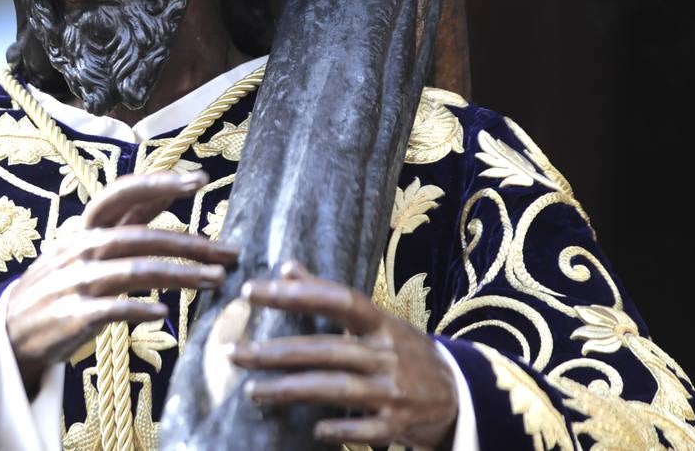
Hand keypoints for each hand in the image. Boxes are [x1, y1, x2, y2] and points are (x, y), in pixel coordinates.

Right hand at [6, 171, 237, 387]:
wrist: (10, 332)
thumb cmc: (59, 285)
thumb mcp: (84, 248)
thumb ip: (122, 223)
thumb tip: (164, 191)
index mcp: (84, 228)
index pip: (122, 195)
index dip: (159, 183)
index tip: (200, 179)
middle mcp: (80, 248)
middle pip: (140, 236)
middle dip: (189, 242)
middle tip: (230, 252)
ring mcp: (75, 281)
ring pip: (134, 270)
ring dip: (179, 274)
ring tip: (216, 281)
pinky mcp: (73, 315)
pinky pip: (111, 308)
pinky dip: (138, 308)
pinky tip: (165, 313)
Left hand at [233, 261, 457, 448]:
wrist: (460, 395)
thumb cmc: (404, 352)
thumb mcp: (376, 321)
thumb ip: (330, 296)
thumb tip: (288, 266)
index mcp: (381, 323)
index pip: (338, 300)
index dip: (296, 293)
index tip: (251, 291)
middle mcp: (387, 353)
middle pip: (326, 349)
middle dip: (276, 352)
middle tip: (234, 353)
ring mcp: (394, 390)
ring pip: (336, 388)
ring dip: (291, 390)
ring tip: (251, 391)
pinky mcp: (399, 424)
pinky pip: (365, 428)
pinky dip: (339, 428)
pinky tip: (312, 429)